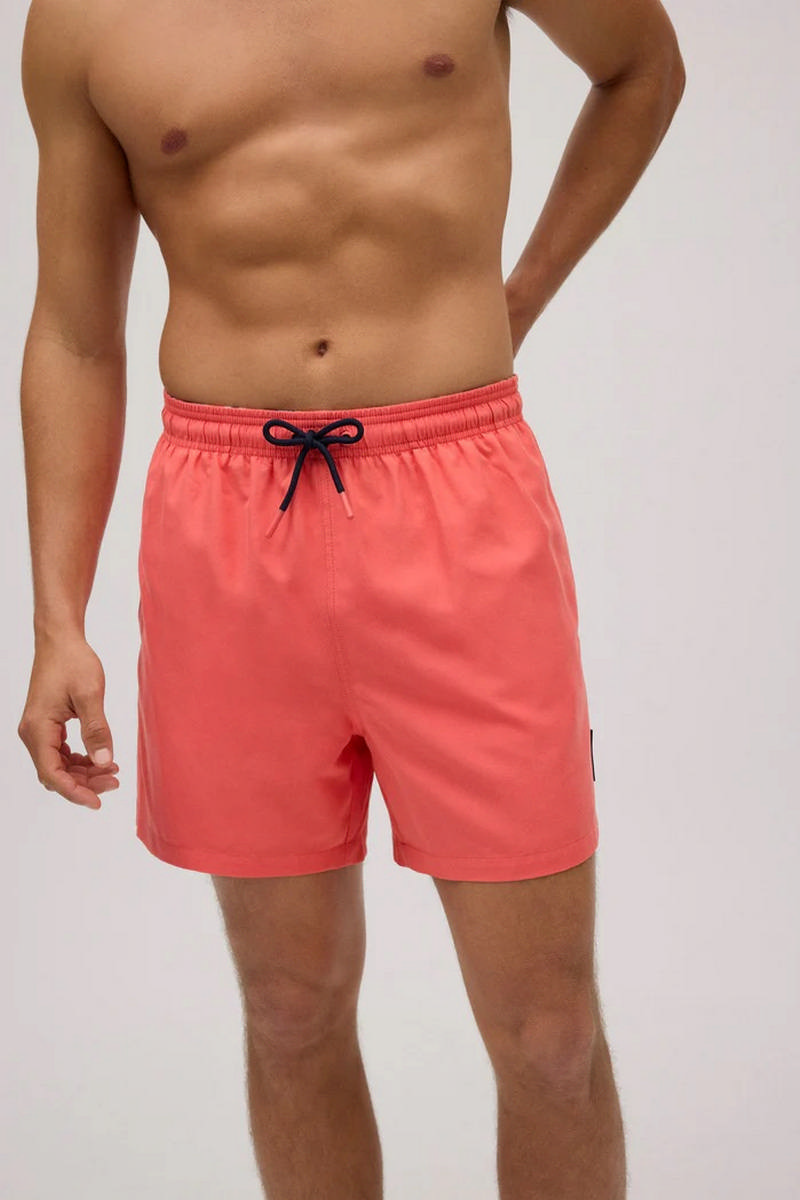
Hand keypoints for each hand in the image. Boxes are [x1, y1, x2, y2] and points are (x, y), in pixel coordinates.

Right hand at [18, 632, 119, 809]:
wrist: (60, 639)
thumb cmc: (73, 662)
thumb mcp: (90, 695)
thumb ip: (97, 730)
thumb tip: (104, 762)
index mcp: (38, 729)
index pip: (52, 774)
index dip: (75, 792)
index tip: (97, 802)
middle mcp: (33, 733)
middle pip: (55, 773)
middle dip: (84, 783)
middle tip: (115, 782)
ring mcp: (38, 730)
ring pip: (58, 765)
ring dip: (83, 772)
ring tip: (112, 772)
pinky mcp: (47, 725)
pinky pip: (60, 752)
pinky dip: (79, 759)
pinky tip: (101, 758)